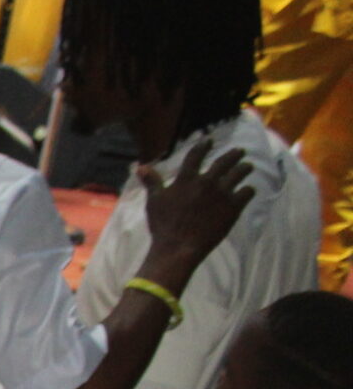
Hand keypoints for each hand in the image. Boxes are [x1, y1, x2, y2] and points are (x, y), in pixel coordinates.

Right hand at [139, 139, 254, 278]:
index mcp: (186, 179)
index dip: (204, 146)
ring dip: (245, 168)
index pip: (197, 155)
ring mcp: (222, 193)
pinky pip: (247, 192)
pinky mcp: (233, 207)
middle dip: (234, 154)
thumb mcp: (154, 202)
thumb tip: (140, 167)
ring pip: (240, 173)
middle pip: (224, 161)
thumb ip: (152, 182)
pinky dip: (248, 190)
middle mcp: (206, 182)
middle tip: (240, 151)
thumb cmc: (163, 226)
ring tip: (248, 167)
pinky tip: (248, 190)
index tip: (209, 141)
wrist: (178, 247)